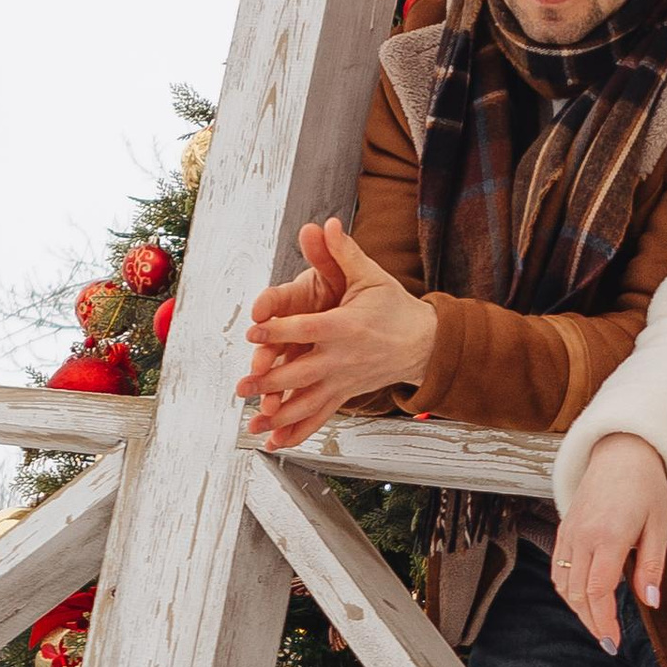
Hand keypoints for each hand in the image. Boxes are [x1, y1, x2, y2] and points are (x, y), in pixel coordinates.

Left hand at [238, 221, 438, 447]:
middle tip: (242, 387)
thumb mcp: (371, 276)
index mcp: (346, 326)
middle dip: (270, 382)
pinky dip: (297, 433)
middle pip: (302, 373)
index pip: (307, 328)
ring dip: (279, 416)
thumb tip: (326, 223)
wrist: (424, 344)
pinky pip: (319, 417)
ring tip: (253, 424)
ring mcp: (343, 380)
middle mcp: (342, 358)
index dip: (279, 330)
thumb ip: (342, 253)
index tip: (253, 332)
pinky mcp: (344, 394)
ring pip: (307, 402)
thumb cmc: (394, 306)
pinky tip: (274, 443)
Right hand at [552, 436, 666, 654]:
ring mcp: (569, 532)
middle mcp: (583, 536)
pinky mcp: (564, 528)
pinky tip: (584, 600)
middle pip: (578, 594)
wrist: (622, 450)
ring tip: (598, 625)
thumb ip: (651, 566)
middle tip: (608, 642)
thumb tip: (650, 602)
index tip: (613, 642)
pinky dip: (568, 590)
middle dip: (591, 623)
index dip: (604, 622)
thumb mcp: (659, 525)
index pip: (598, 591)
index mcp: (609, 535)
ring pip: (563, 584)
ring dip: (578, 609)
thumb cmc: (647, 486)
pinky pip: (558, 568)